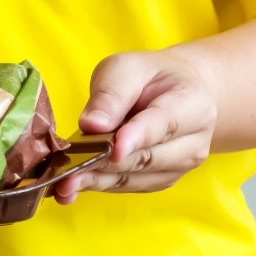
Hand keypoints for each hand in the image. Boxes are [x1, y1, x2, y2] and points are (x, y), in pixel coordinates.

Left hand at [54, 48, 219, 203]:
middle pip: (146, 158)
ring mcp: (179, 166)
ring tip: (63, 186)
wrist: (178, 91)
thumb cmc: (149, 77)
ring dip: (97, 182)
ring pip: (135, 177)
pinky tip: (72, 187)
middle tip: (67, 172)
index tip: (113, 149)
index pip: (162, 125)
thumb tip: (91, 125)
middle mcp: (192, 142)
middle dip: (105, 165)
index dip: (137, 138)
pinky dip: (100, 185)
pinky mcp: (160, 179)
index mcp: (192, 105)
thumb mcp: (127, 69)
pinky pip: (128, 185)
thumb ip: (111, 95)